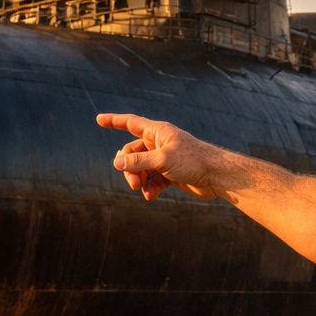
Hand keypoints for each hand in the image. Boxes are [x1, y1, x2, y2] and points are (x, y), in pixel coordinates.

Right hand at [96, 113, 228, 200]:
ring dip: (138, 179)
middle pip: (132, 152)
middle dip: (128, 167)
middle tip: (133, 182)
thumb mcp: (162, 160)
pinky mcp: (170, 174)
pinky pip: (152, 180)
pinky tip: (151, 196)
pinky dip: (149, 187)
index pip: (130, 123)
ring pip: (141, 168)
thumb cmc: (193, 161)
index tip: (98, 119)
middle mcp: (159, 143)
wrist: (216, 176)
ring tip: (142, 189)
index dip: (114, 121)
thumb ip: (138, 162)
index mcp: (158, 132)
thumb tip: (117, 162)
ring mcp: (164, 159)